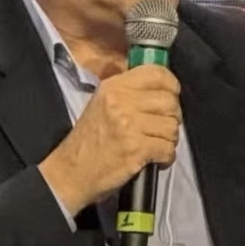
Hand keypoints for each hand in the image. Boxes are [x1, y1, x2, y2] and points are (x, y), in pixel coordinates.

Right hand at [38, 65, 181, 215]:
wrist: (72, 172)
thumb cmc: (90, 141)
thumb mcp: (102, 103)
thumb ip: (130, 92)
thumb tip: (162, 89)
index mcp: (114, 86)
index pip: (157, 73)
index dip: (171, 86)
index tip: (171, 97)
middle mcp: (121, 101)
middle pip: (170, 101)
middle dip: (172, 118)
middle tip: (161, 129)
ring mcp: (129, 125)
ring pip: (172, 126)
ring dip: (169, 140)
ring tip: (155, 145)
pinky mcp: (135, 148)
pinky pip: (168, 148)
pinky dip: (166, 158)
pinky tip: (154, 159)